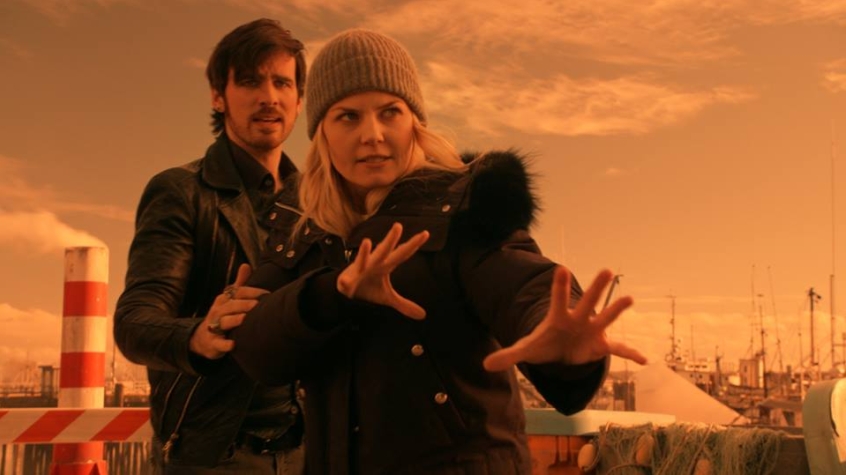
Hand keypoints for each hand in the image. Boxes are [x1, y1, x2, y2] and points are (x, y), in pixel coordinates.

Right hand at [189, 263, 269, 358]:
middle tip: (258, 305)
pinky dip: (225, 345)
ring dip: (234, 320)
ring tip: (244, 318)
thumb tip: (246, 265)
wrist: (203, 338)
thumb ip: (239, 284)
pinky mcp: (214, 343)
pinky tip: (233, 344)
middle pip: (231, 306)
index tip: (266, 295)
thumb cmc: (222, 315)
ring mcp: (214, 327)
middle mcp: (218, 311)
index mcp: (223, 300)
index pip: (237, 292)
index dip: (252, 292)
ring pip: (224, 322)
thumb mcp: (228, 299)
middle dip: (244, 304)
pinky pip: (218, 344)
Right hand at [337, 222, 429, 319]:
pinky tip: (345, 282)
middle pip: (384, 250)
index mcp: (386, 265)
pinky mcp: (348, 280)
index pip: (402, 253)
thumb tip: (423, 315)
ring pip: (363, 259)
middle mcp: (374, 263)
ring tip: (366, 242)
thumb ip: (404, 304)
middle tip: (398, 226)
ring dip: (364, 252)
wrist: (348, 292)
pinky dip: (346, 281)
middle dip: (391, 239)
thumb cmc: (369, 288)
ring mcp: (360, 270)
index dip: (413, 244)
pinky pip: (347, 280)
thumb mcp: (388, 298)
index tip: (425, 233)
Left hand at [483, 267, 646, 371]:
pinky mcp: (601, 345)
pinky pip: (618, 349)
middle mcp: (578, 319)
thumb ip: (508, 355)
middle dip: (596, 288)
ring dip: (617, 309)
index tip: (561, 269)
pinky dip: (631, 354)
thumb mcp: (526, 350)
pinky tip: (645, 359)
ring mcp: (592, 330)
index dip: (559, 286)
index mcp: (558, 318)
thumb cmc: (544, 345)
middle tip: (607, 269)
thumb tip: (486, 365)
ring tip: (629, 298)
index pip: (557, 299)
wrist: (561, 351)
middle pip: (588, 301)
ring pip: (606, 317)